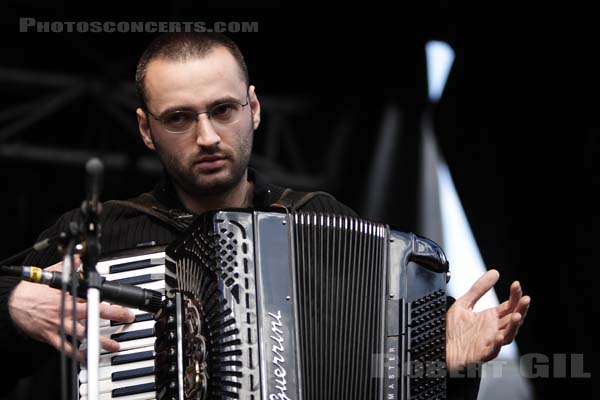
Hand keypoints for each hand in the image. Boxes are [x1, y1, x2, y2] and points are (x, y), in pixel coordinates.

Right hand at [8, 259, 134, 360]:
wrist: (12, 304)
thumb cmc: (32, 290)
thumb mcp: (53, 274)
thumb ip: (69, 266)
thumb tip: (79, 256)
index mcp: (70, 295)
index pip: (94, 295)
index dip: (109, 298)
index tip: (123, 301)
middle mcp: (67, 311)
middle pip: (94, 313)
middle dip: (113, 315)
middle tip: (127, 317)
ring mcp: (60, 325)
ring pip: (83, 334)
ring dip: (100, 341)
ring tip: (114, 346)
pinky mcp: (51, 337)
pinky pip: (66, 349)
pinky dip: (78, 356)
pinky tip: (88, 359)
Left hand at [445, 269, 529, 370]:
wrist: (441, 349)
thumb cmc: (453, 331)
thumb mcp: (464, 304)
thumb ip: (478, 289)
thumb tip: (494, 272)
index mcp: (491, 318)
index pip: (509, 306)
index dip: (514, 295)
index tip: (516, 284)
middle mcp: (494, 329)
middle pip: (513, 319)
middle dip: (521, 309)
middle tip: (525, 298)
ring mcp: (490, 342)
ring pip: (508, 335)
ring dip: (514, 326)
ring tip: (517, 315)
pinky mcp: (482, 353)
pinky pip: (493, 350)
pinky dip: (498, 344)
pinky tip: (499, 336)